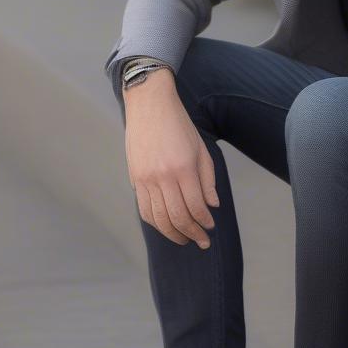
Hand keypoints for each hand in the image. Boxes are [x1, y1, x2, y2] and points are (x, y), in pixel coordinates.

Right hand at [123, 75, 218, 248]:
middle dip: (192, 234)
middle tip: (202, 241)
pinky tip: (166, 226)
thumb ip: (207, 180)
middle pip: (177, 218)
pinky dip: (156, 223)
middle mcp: (163, 177)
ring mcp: (146, 179)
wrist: (149, 105)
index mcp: (183, 168)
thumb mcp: (201, 149)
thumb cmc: (179, 125)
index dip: (204, 222)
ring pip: (159, 219)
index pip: (195, 207)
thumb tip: (211, 206)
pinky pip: (144, 210)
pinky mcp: (135, 179)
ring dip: (173, 234)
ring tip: (184, 239)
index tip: (210, 227)